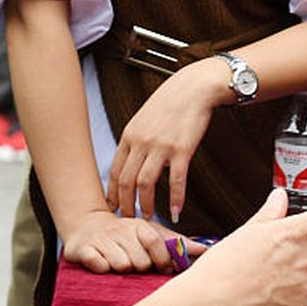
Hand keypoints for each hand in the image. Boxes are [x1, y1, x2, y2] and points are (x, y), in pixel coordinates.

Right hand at [62, 209, 203, 273]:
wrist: (88, 227)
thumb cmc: (127, 237)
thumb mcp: (152, 234)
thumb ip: (178, 243)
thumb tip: (208, 249)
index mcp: (141, 226)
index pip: (156, 243)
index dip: (162, 260)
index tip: (163, 269)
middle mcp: (122, 230)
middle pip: (140, 261)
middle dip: (140, 268)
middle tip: (135, 265)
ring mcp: (103, 239)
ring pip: (121, 266)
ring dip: (122, 271)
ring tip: (119, 265)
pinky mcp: (84, 249)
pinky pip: (99, 266)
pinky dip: (102, 269)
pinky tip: (103, 266)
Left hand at [107, 60, 227, 221]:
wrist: (194, 87)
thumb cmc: (171, 102)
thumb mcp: (144, 118)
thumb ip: (136, 139)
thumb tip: (132, 160)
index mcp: (129, 135)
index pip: (115, 170)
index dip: (112, 192)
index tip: (112, 206)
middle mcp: (141, 142)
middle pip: (126, 181)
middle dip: (125, 203)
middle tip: (127, 218)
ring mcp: (161, 146)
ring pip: (146, 183)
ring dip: (146, 204)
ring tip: (148, 217)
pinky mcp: (182, 149)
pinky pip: (176, 180)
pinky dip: (175, 199)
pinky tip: (175, 211)